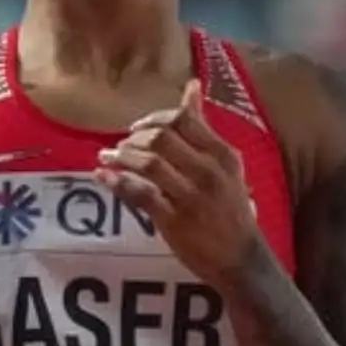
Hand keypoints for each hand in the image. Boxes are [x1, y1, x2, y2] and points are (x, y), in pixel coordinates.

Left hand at [95, 79, 261, 289]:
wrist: (241, 259)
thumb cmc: (232, 208)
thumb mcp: (227, 165)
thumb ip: (205, 127)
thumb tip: (192, 86)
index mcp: (224, 155)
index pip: (185, 120)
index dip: (154, 118)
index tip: (139, 127)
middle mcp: (209, 171)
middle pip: (163, 138)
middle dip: (135, 137)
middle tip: (122, 144)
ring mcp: (191, 196)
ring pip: (149, 163)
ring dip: (122, 157)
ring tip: (107, 157)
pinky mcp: (174, 221)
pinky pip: (141, 194)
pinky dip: (118, 182)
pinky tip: (104, 177)